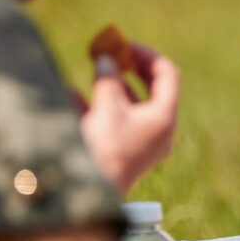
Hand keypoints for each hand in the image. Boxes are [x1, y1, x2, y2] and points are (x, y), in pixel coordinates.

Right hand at [78, 41, 179, 192]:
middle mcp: (158, 131)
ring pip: (129, 106)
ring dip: (110, 86)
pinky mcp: (121, 153)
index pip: (167, 74)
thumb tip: (106, 60)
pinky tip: (72, 95)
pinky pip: (113, 123)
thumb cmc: (102, 151)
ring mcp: (141, 143)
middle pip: (151, 89)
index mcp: (164, 118)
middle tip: (110, 53)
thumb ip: (108, 78)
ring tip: (92, 70)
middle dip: (129, 69)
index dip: (146, 54)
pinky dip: (96, 107)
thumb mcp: (106, 107)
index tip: (123, 44)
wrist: (87, 196)